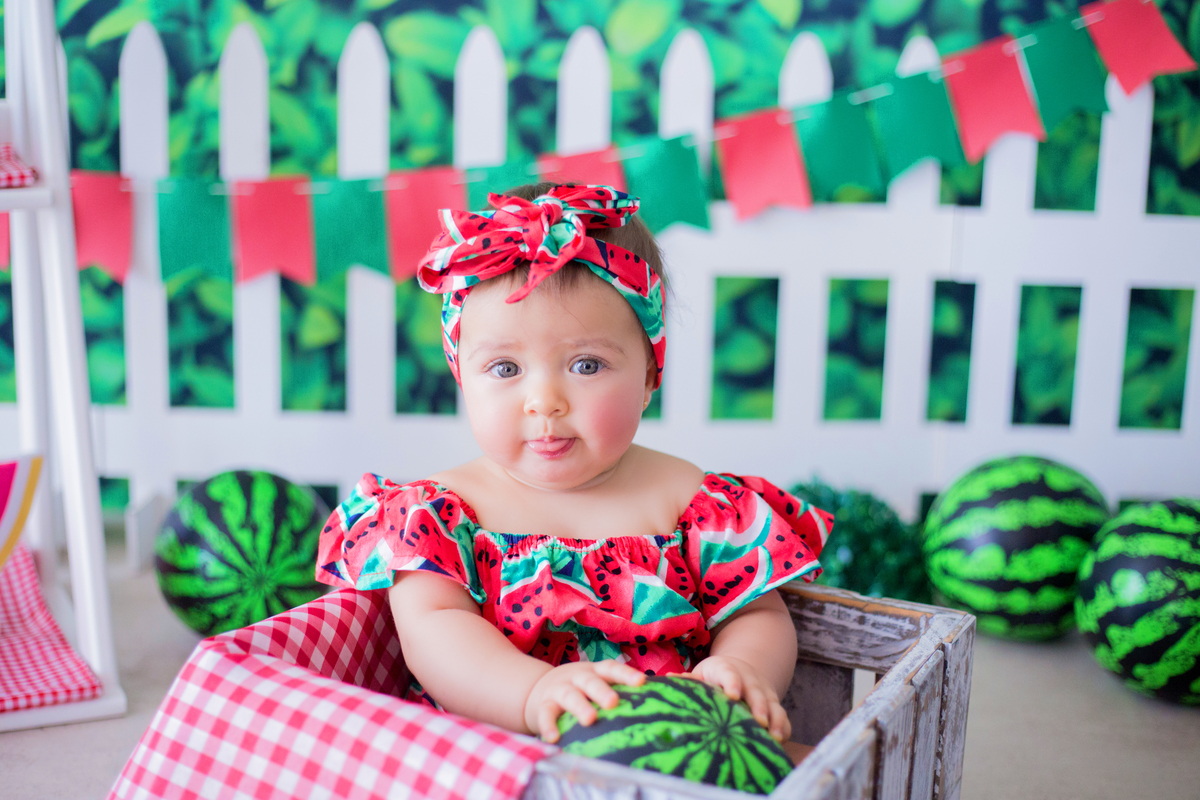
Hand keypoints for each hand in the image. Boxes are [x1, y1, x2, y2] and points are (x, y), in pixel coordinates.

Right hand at [523, 660, 645, 742]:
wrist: (537, 689)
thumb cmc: (580, 691)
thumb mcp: (595, 684)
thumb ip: (617, 693)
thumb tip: (656, 710)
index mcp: (595, 672)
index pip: (611, 668)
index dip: (626, 674)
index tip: (642, 682)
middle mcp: (577, 677)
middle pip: (590, 680)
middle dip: (602, 690)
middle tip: (614, 702)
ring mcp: (559, 690)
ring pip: (569, 695)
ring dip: (579, 706)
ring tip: (589, 719)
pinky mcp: (543, 705)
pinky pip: (545, 714)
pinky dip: (548, 725)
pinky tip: (554, 738)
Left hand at [679, 655, 790, 742]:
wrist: (741, 670)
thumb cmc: (713, 677)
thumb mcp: (701, 674)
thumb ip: (689, 681)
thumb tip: (669, 681)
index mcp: (726, 669)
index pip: (729, 673)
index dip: (731, 683)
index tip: (731, 695)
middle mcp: (749, 680)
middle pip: (755, 691)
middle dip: (759, 706)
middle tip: (758, 721)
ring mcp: (764, 692)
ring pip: (773, 704)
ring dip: (775, 719)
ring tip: (774, 737)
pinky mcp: (774, 705)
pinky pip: (783, 717)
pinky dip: (783, 728)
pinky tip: (780, 742)